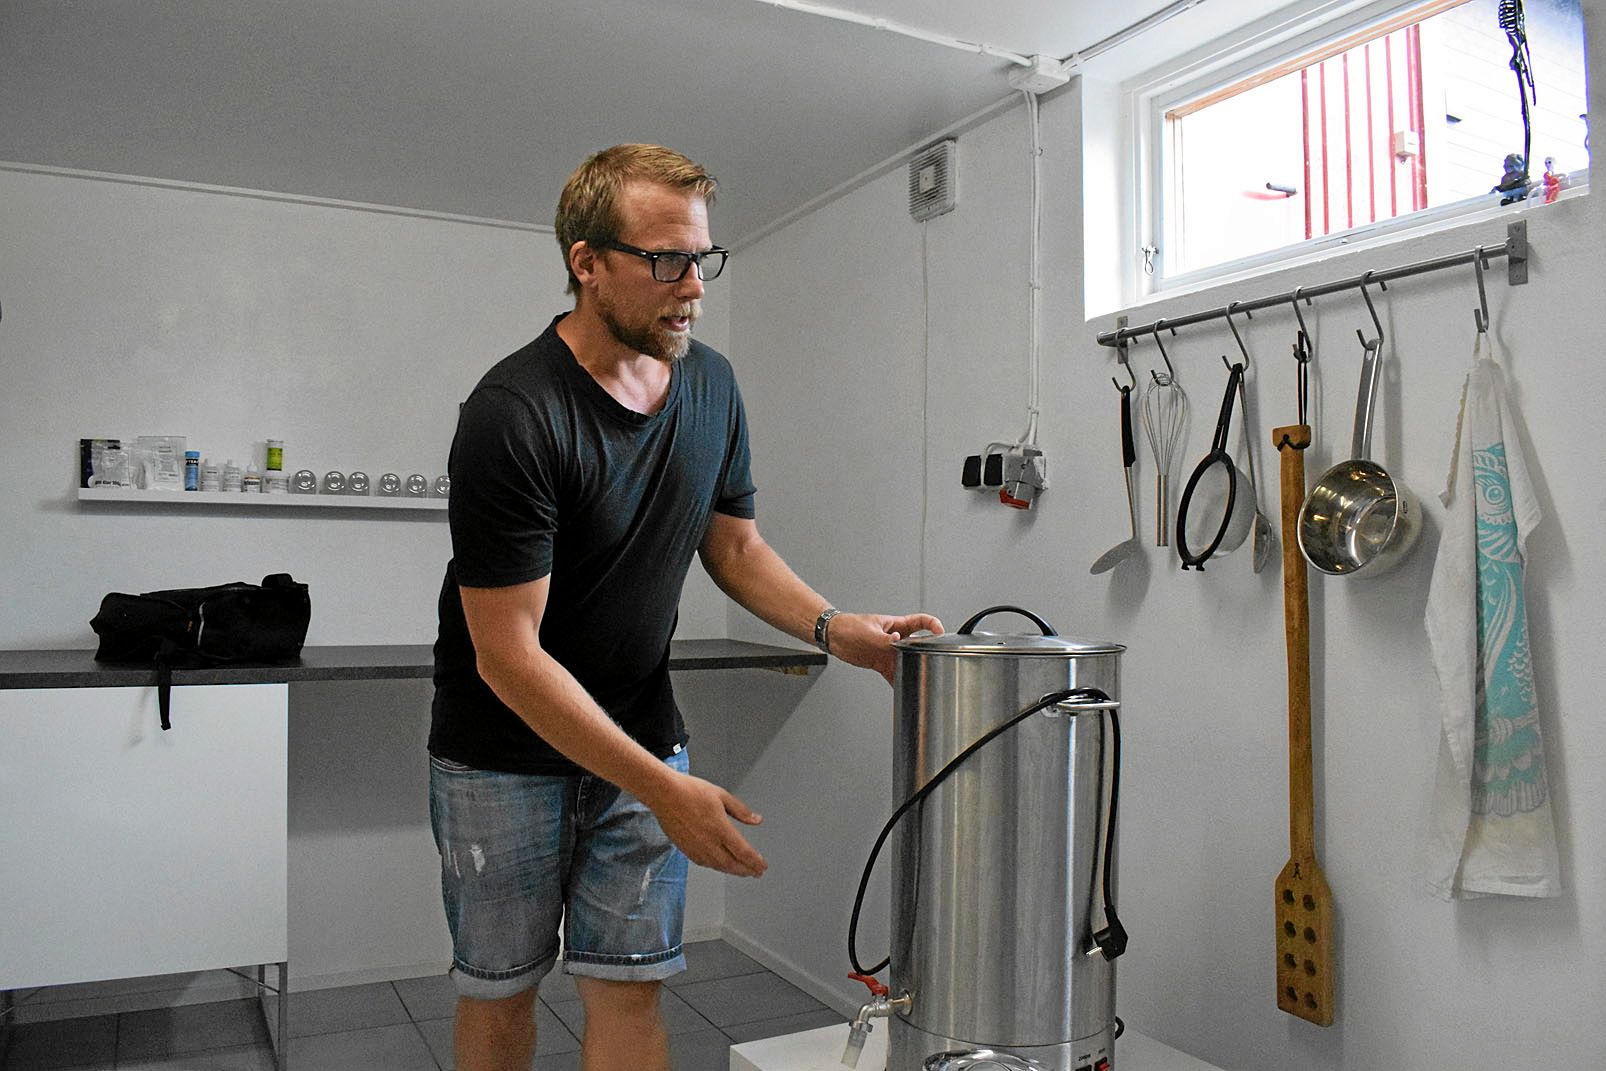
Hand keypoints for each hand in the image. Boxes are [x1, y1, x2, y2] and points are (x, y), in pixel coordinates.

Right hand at [648, 771, 767, 877]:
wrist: (664, 794)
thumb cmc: (690, 791)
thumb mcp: (721, 795)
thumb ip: (740, 810)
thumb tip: (756, 820)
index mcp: (720, 829)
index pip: (743, 852)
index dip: (755, 862)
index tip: (762, 866)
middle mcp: (709, 842)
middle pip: (732, 864)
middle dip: (746, 870)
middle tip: (756, 872)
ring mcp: (696, 848)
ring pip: (718, 866)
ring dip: (732, 870)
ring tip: (741, 871)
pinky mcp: (685, 849)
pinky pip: (704, 863)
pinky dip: (716, 866)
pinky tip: (719, 864)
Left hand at [827, 612, 944, 683]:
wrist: (833, 636)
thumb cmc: (849, 626)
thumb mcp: (869, 632)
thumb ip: (885, 640)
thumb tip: (896, 643)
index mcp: (897, 624)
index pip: (921, 622)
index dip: (934, 625)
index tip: (941, 633)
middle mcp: (896, 638)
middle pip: (918, 644)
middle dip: (925, 652)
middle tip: (931, 660)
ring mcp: (889, 651)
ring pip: (907, 661)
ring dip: (912, 669)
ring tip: (919, 679)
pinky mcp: (882, 662)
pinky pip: (894, 673)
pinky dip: (898, 681)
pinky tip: (902, 688)